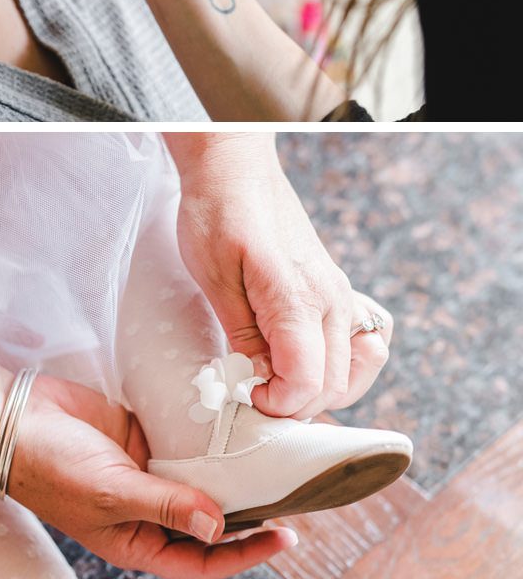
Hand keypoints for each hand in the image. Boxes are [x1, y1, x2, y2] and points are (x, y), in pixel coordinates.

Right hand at [12, 375, 295, 577]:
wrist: (10, 416)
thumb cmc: (48, 466)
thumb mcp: (110, 493)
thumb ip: (166, 506)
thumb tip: (219, 526)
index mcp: (135, 541)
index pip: (201, 560)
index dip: (245, 554)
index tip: (285, 537)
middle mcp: (144, 512)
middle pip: (208, 521)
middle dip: (248, 513)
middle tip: (293, 497)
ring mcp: (143, 474)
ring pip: (200, 481)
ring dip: (232, 474)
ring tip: (276, 463)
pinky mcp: (140, 438)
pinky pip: (185, 444)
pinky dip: (209, 439)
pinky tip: (239, 430)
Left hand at [172, 135, 373, 418]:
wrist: (235, 172)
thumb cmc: (216, 217)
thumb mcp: (213, 280)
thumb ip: (243, 336)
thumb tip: (259, 382)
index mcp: (298, 299)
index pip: (307, 381)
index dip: (278, 406)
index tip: (246, 401)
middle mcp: (333, 300)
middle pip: (333, 383)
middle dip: (296, 405)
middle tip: (254, 398)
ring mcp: (342, 295)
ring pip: (360, 367)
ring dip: (326, 390)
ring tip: (282, 387)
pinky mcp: (339, 290)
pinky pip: (365, 340)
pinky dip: (347, 364)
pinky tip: (312, 362)